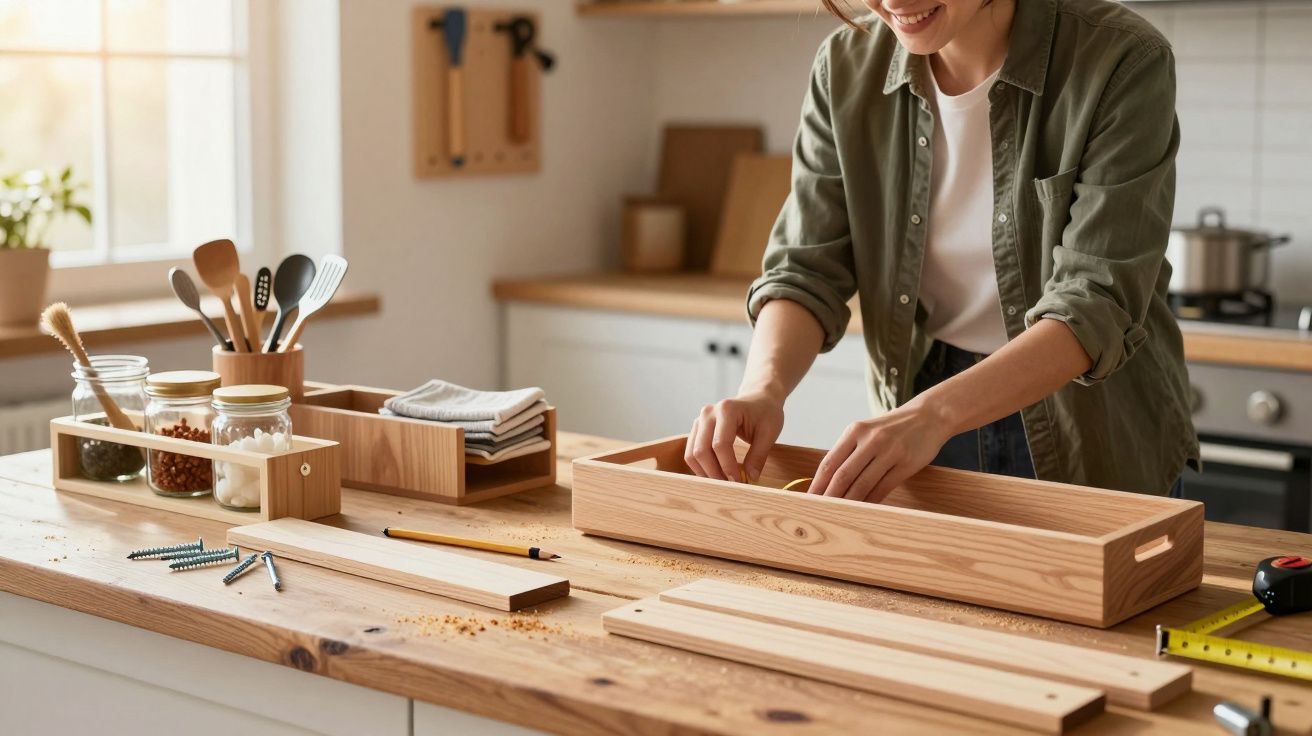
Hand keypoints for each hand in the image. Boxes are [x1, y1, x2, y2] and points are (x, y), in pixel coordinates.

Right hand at [685, 392, 784, 481]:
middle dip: (714, 472)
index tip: (739, 481)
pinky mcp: (697, 429)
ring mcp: (699, 420)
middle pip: (701, 450)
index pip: (720, 444)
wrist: (758, 399)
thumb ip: (759, 455)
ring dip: (705, 472)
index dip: (728, 466)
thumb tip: (750, 477)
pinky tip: (716, 474)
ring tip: (723, 482)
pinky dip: (701, 467)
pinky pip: (692, 452)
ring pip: (692, 453)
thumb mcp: (769, 432)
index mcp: (727, 409)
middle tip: (730, 486)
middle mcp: (708, 413)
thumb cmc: (765, 413)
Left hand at [808, 400, 953, 502]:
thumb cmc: (892, 428)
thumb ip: (849, 451)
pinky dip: (871, 501)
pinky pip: (883, 488)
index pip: (829, 462)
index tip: (808, 499)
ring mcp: (889, 452)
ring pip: (862, 484)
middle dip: (829, 497)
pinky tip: (863, 509)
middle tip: (819, 512)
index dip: (817, 484)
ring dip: (849, 503)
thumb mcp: (867, 431)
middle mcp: (871, 440)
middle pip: (843, 475)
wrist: (929, 416)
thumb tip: (828, 481)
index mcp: (855, 431)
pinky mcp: (906, 464)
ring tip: (838, 515)